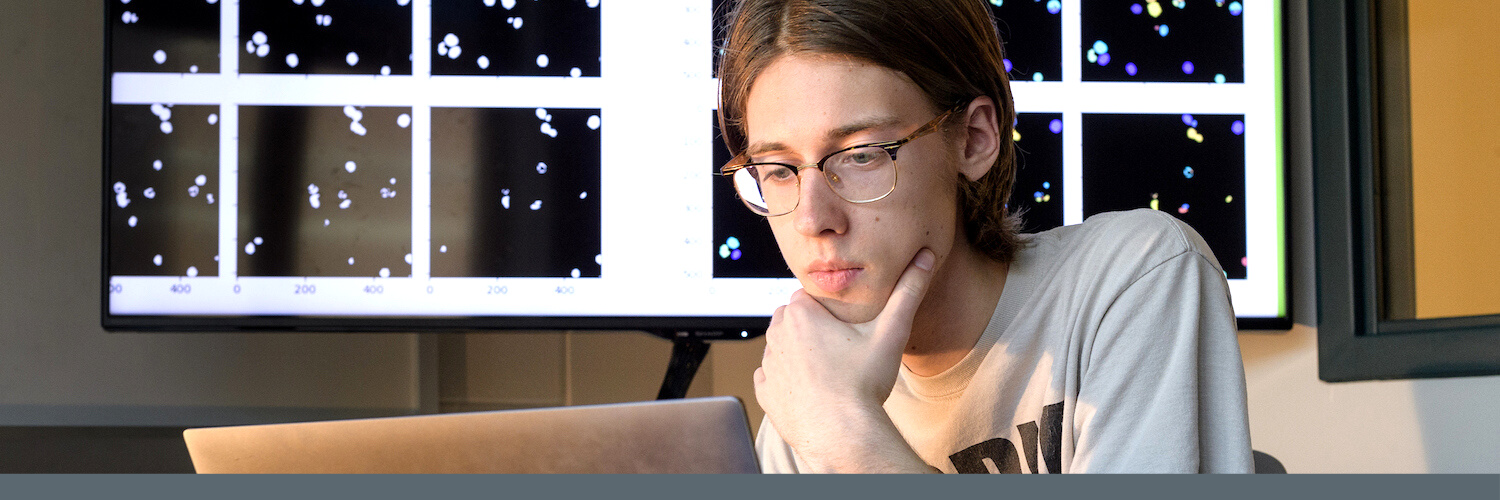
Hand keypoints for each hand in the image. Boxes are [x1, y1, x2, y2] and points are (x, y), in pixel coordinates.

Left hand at [754, 248, 935, 470]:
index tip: (844, 325)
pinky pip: (771, 377)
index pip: (809, 296)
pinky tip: (810, 387)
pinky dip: (786, 379)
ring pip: (781, 346)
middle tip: (839, 347)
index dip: (828, 309)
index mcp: (800, 313)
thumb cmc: (864, 384)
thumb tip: (925, 258)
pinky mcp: (765, 392)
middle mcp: (776, 334)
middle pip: (793, 319)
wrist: (843, 435)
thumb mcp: (890, 333)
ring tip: (827, 368)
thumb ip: (907, 292)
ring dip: (798, 352)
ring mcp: (768, 365)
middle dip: (811, 328)